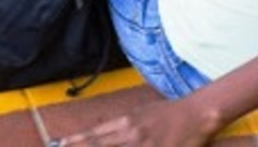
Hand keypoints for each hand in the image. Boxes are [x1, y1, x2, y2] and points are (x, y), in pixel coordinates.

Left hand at [51, 98, 220, 146]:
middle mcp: (132, 134)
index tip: (60, 144)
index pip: (96, 135)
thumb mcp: (141, 114)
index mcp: (127, 122)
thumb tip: (104, 134)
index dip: (77, 141)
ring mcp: (145, 145)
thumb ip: (122, 126)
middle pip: (101, 145)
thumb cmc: (167, 114)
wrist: (196, 113)